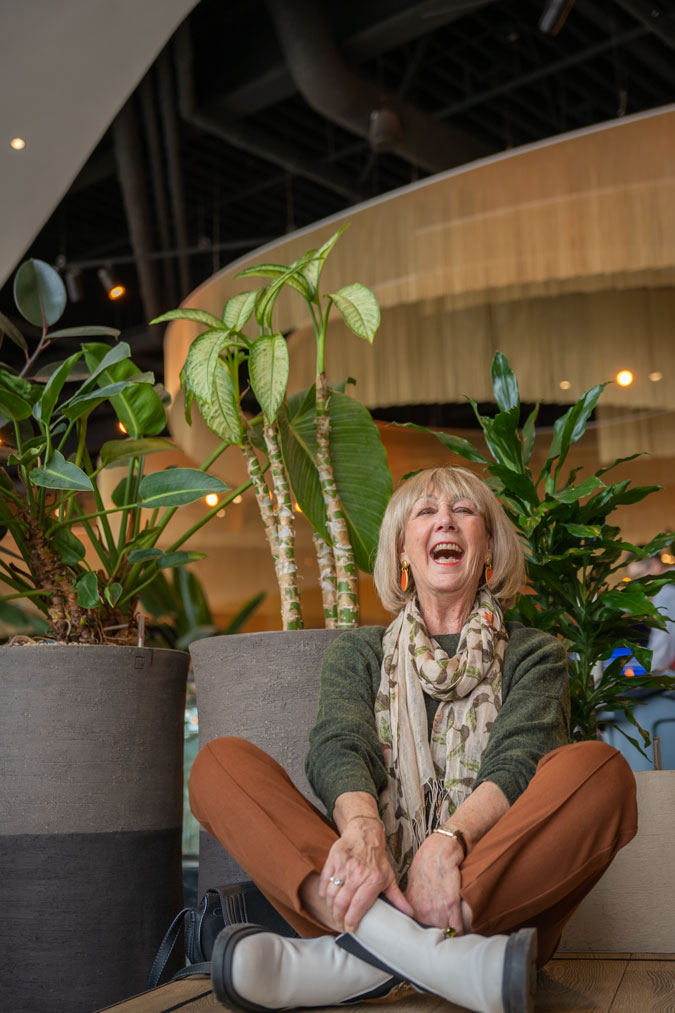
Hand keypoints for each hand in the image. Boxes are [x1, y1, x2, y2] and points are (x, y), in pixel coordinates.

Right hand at [319, 816, 412, 931]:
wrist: (365, 834)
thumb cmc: (377, 859)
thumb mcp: (389, 878)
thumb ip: (397, 898)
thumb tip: (410, 915)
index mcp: (373, 880)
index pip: (358, 906)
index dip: (351, 921)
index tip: (349, 928)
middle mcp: (357, 874)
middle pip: (341, 903)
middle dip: (338, 918)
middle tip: (340, 923)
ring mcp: (344, 866)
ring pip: (331, 894)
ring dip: (330, 908)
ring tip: (333, 913)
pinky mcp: (333, 860)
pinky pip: (324, 882)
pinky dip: (323, 894)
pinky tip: (327, 899)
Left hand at [404, 833, 464, 932]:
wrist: (439, 849)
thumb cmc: (427, 863)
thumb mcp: (413, 884)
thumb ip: (415, 902)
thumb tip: (416, 913)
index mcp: (412, 907)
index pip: (420, 930)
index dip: (428, 931)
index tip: (432, 933)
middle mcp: (422, 911)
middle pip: (434, 932)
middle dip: (440, 931)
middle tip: (446, 930)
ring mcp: (436, 909)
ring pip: (447, 931)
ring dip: (452, 931)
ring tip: (455, 930)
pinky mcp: (451, 904)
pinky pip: (458, 927)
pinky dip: (461, 930)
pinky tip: (463, 930)